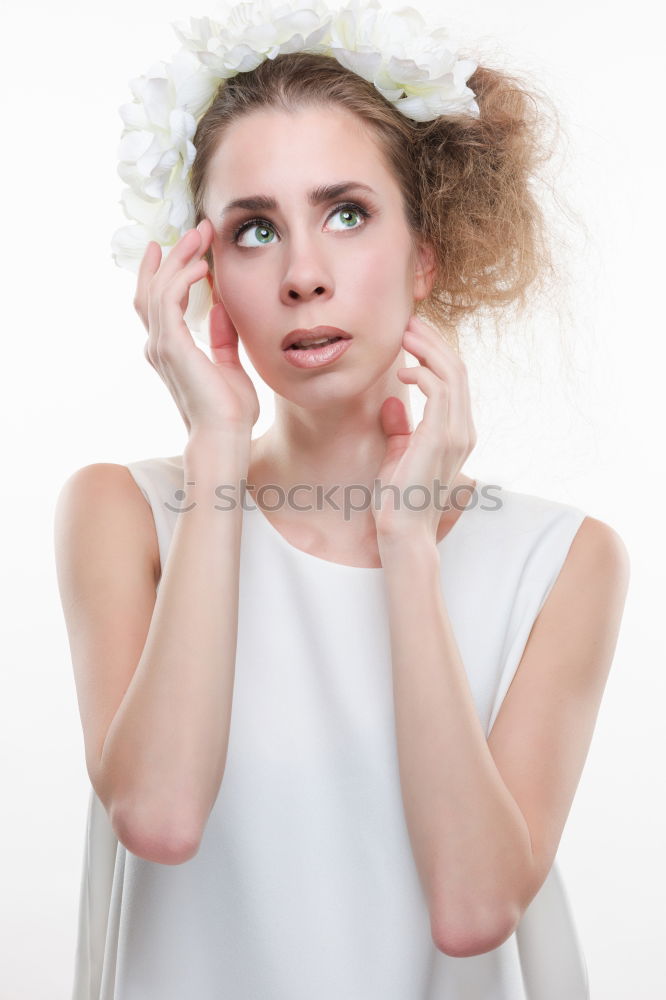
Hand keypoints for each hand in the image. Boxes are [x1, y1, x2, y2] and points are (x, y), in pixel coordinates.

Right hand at [134, 218, 259, 436]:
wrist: (225, 436)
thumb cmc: (229, 412)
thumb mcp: (229, 364)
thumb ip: (222, 336)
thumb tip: (224, 306)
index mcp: (170, 350)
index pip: (159, 302)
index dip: (169, 271)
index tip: (189, 247)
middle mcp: (159, 346)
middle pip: (152, 288)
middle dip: (172, 255)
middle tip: (195, 229)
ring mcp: (161, 346)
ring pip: (159, 288)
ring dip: (179, 258)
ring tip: (199, 236)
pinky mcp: (171, 346)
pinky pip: (169, 300)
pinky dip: (183, 278)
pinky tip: (202, 265)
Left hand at [373, 315, 476, 542]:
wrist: (403, 530)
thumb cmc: (398, 498)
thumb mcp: (398, 454)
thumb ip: (399, 427)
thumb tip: (392, 401)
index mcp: (457, 432)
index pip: (454, 381)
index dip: (436, 353)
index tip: (412, 335)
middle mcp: (463, 430)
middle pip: (457, 370)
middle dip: (433, 341)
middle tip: (409, 323)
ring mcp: (456, 433)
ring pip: (452, 375)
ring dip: (428, 349)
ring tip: (405, 334)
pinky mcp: (441, 438)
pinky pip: (439, 392)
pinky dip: (424, 374)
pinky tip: (404, 372)